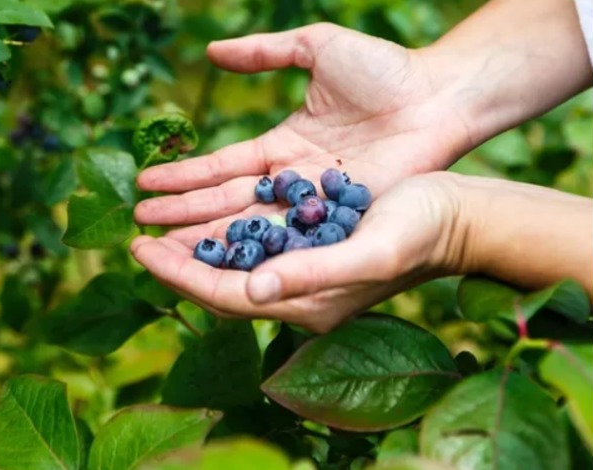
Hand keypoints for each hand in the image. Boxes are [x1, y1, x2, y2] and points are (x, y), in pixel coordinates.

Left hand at [131, 172, 465, 332]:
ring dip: (197, 245)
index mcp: (309, 303)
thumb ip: (314, 276)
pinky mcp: (312, 247)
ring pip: (234, 263)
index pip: (227, 297)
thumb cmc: (421, 231)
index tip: (141, 250)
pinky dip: (226, 230)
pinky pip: (255, 243)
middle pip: (222, 283)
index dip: (180, 274)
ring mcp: (305, 270)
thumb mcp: (371, 251)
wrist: (456, 215)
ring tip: (160, 226)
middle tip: (137, 240)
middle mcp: (300, 293)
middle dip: (178, 263)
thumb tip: (251, 291)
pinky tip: (208, 212)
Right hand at [133, 23, 473, 239]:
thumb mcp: (317, 47)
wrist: (439, 96)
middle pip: (225, 204)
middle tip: (138, 229)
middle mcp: (290, 182)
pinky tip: (222, 266)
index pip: (220, 167)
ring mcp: (312, 206)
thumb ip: (266, 51)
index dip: (182, 175)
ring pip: (250, 228)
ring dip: (206, 240)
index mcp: (280, 144)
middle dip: (181, 216)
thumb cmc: (384, 70)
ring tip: (163, 252)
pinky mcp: (337, 222)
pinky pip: (290, 241)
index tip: (144, 182)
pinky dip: (256, 254)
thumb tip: (210, 51)